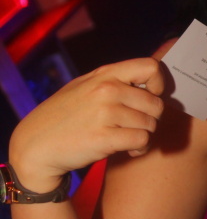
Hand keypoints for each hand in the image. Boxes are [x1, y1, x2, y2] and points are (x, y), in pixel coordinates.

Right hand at [9, 57, 164, 193]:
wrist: (35, 145)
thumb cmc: (63, 117)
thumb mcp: (84, 87)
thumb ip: (113, 81)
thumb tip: (150, 82)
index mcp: (104, 74)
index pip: (151, 67)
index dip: (159, 84)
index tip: (151, 97)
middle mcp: (107, 90)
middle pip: (156, 103)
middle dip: (151, 119)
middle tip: (136, 126)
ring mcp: (105, 113)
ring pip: (150, 124)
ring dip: (144, 136)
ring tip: (128, 140)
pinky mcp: (104, 138)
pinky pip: (141, 141)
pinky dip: (139, 149)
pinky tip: (128, 151)